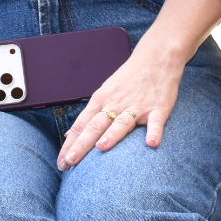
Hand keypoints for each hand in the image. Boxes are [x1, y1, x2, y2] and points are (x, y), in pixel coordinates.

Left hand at [57, 45, 185, 169]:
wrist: (156, 58)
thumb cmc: (128, 79)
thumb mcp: (105, 93)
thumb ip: (90, 115)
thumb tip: (70, 135)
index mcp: (101, 100)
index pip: (81, 125)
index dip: (70, 144)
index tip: (61, 162)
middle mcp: (115, 104)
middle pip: (95, 126)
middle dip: (81, 144)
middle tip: (70, 161)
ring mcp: (137, 106)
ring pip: (121, 122)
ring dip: (111, 135)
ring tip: (101, 147)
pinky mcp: (158, 108)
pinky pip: (155, 122)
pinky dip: (153, 132)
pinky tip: (151, 143)